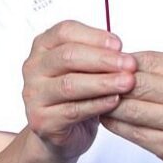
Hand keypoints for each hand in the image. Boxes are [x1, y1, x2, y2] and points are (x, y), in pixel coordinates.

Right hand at [21, 21, 134, 161]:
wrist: (62, 131)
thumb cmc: (76, 95)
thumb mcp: (86, 68)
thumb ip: (97, 56)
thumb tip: (120, 52)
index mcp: (43, 47)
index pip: (64, 31)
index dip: (94, 36)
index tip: (119, 45)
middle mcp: (33, 68)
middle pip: (67, 56)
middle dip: (103, 59)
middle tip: (129, 65)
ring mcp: (34, 95)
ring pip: (69, 84)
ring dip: (103, 82)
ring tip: (127, 83)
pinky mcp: (41, 120)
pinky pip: (72, 110)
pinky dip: (97, 104)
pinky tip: (114, 101)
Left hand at [101, 51, 162, 162]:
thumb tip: (123, 59)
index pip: (144, 61)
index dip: (119, 62)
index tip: (104, 63)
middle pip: (133, 84)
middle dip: (108, 82)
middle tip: (92, 80)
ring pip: (128, 109)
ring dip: (106, 103)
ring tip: (97, 98)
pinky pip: (131, 133)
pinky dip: (114, 123)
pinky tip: (108, 117)